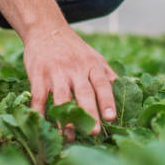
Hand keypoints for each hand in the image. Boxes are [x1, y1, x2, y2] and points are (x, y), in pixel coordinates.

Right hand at [23, 26, 117, 140]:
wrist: (45, 28)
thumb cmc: (72, 48)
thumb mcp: (93, 56)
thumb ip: (107, 74)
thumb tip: (125, 92)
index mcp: (91, 65)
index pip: (102, 84)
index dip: (107, 101)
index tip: (111, 117)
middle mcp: (75, 68)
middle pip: (84, 93)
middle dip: (89, 113)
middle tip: (95, 132)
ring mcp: (56, 72)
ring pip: (62, 97)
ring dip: (65, 117)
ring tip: (69, 136)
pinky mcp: (38, 76)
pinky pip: (39, 96)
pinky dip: (39, 111)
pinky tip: (42, 124)